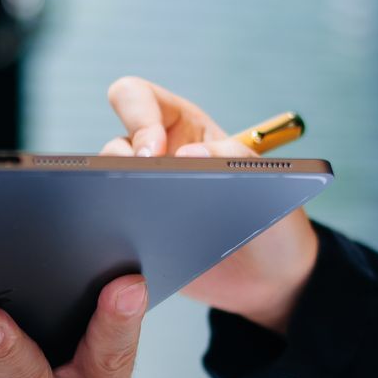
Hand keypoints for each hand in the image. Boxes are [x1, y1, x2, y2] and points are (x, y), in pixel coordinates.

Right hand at [101, 76, 316, 331]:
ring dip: (117, 198)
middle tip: (141, 185)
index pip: (138, 98)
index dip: (136, 116)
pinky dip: (113, 233)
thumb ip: (237, 158)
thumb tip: (186, 154)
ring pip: (104, 186)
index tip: (156, 152)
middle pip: (111, 142)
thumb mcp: (271, 181)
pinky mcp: (136, 234)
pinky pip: (109, 226)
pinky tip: (135, 248)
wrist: (272, 279)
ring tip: (141, 221)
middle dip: (119, 160)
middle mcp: (156, 159)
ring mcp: (143, 197)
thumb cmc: (274, 222)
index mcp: (185, 129)